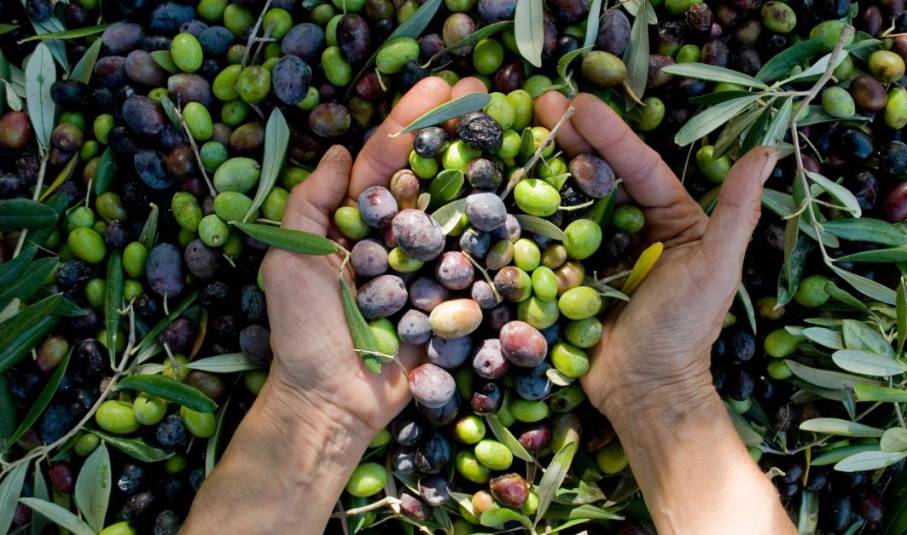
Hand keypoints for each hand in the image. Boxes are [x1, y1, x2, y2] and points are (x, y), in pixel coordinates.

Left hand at [260, 76, 487, 434]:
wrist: (334, 403)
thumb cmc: (304, 333)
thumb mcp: (289, 260)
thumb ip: (310, 204)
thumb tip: (340, 153)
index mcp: (355, 222)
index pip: (386, 160)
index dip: (412, 121)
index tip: (443, 86)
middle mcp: (395, 236)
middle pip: (430, 175)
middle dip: (456, 131)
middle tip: (488, 93)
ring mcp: (427, 266)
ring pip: (458, 211)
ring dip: (483, 169)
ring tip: (512, 132)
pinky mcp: (452, 299)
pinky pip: (477, 263)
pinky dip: (497, 233)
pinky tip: (521, 199)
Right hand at [535, 92, 778, 426]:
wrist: (643, 390)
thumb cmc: (686, 330)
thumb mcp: (716, 266)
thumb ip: (737, 210)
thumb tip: (767, 151)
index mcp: (671, 219)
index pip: (638, 167)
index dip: (610, 134)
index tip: (579, 103)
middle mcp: (632, 228)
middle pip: (599, 174)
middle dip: (571, 138)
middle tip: (539, 103)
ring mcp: (596, 251)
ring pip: (570, 200)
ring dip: (545, 166)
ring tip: (520, 132)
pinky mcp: (566, 275)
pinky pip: (548, 239)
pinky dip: (529, 213)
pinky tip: (507, 185)